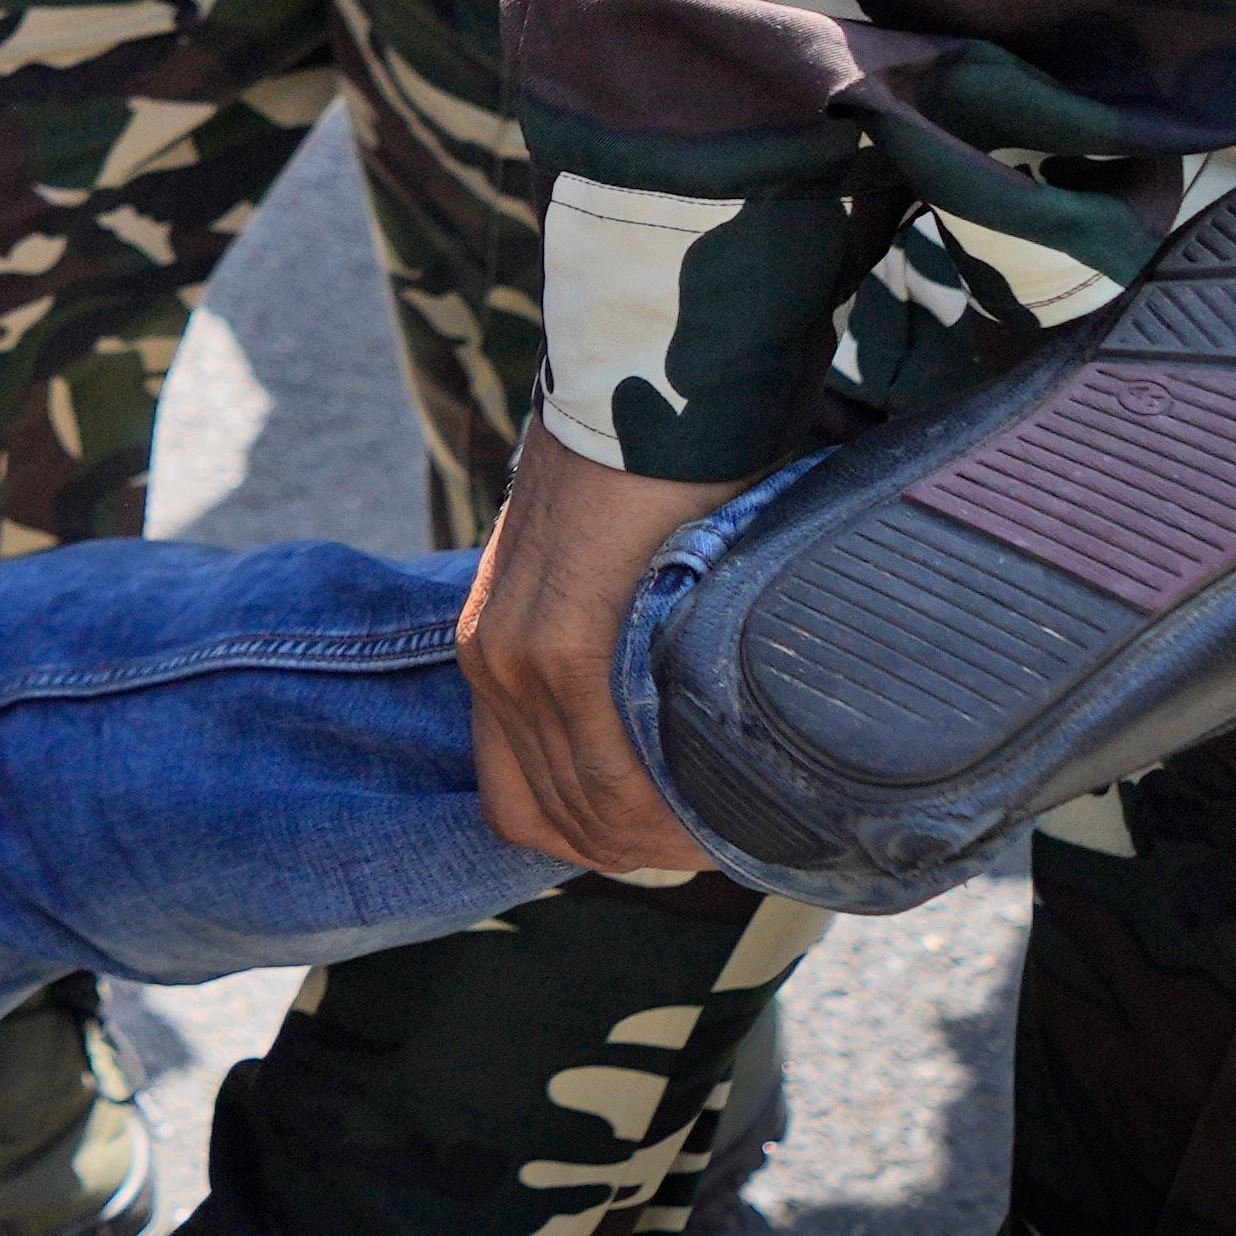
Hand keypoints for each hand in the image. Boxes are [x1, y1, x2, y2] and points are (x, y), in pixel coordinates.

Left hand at [455, 434, 719, 886]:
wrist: (641, 389)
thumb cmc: (648, 476)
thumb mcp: (607, 579)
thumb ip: (619, 655)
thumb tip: (682, 727)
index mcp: (493, 654)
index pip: (525, 806)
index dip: (604, 836)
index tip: (681, 836)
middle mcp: (491, 667)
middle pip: (563, 822)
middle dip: (652, 847)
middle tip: (734, 837)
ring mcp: (517, 659)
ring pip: (589, 810)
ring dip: (668, 834)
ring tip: (745, 824)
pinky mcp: (561, 643)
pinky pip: (607, 768)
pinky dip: (668, 799)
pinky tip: (728, 798)